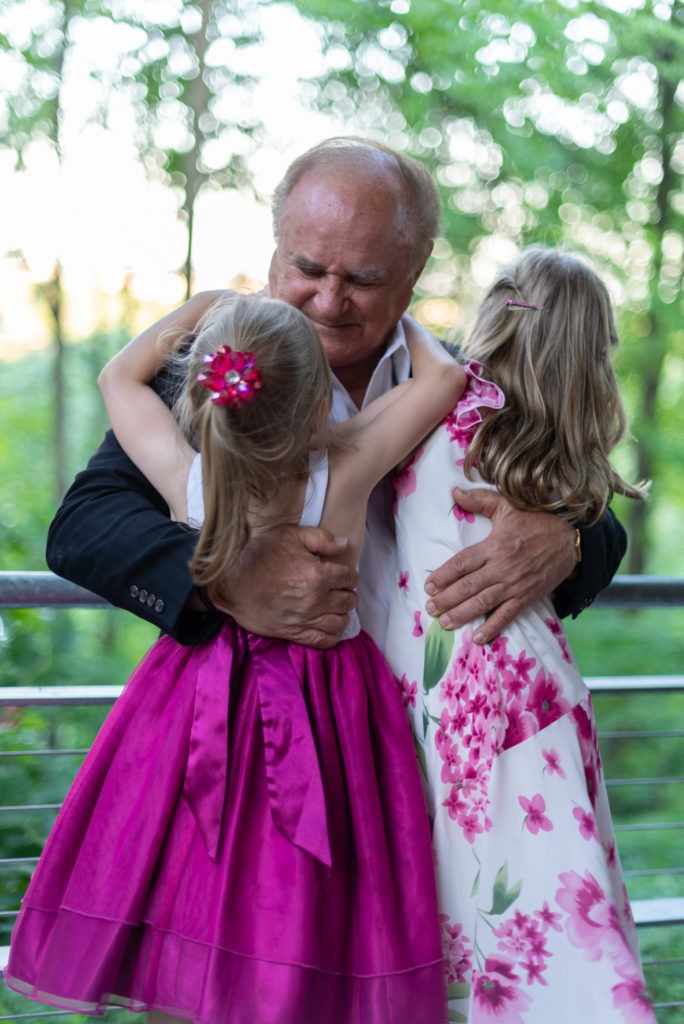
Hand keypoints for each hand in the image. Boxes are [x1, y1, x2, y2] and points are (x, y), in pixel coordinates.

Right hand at [206, 525, 357, 648]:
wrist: (229, 580)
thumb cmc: (258, 554)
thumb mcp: (289, 535)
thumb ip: (320, 538)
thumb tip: (344, 544)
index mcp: (317, 574)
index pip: (348, 578)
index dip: (349, 574)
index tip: (344, 574)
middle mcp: (315, 600)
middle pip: (347, 601)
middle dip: (347, 593)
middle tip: (340, 589)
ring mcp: (304, 619)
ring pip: (339, 622)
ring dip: (342, 614)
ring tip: (336, 607)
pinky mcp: (292, 633)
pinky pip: (322, 641)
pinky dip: (332, 636)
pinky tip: (330, 627)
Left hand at [424, 487, 576, 644]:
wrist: (569, 540)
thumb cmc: (535, 522)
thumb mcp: (507, 506)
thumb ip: (479, 500)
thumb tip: (454, 492)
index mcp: (494, 546)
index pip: (462, 563)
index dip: (443, 575)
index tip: (429, 585)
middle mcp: (501, 568)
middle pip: (467, 587)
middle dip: (446, 599)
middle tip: (430, 607)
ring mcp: (514, 585)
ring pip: (482, 603)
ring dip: (461, 614)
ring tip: (445, 621)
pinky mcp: (526, 597)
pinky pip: (506, 615)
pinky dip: (492, 628)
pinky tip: (477, 637)